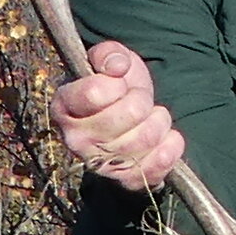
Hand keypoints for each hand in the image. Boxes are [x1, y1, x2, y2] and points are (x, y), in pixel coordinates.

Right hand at [54, 38, 183, 191]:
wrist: (130, 118)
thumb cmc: (118, 86)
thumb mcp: (112, 60)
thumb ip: (109, 53)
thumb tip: (117, 66)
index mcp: (64, 106)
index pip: (95, 92)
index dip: (117, 84)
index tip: (119, 84)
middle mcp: (75, 139)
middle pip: (130, 114)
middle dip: (143, 100)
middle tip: (140, 100)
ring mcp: (99, 164)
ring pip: (146, 139)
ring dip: (160, 121)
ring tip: (153, 116)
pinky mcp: (124, 181)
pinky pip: (156, 167)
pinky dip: (171, 148)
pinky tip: (168, 137)